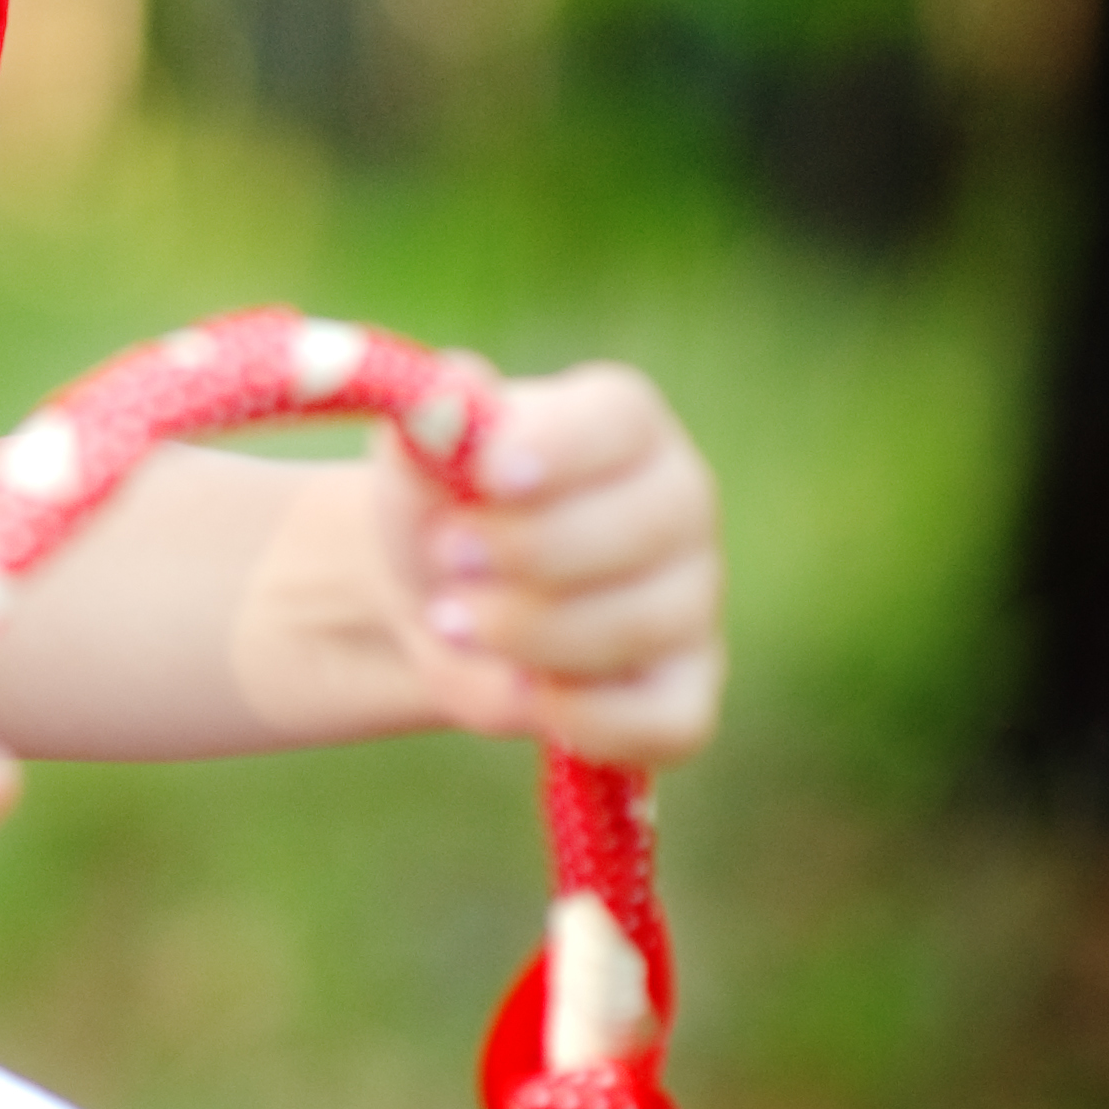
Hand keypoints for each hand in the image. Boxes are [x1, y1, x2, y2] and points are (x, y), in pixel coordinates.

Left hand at [374, 362, 723, 767]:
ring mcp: (692, 602)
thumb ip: (435, 421)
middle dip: (529, 551)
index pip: (621, 421)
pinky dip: (579, 715)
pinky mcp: (684, 692)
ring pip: (638, 627)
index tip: (492, 475)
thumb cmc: (437, 506)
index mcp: (620, 424)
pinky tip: (520, 691)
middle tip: (448, 558)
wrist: (435, 600)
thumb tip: (457, 389)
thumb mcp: (417, 456)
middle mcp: (678, 504)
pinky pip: (658, 720)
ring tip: (452, 619)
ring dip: (529, 633)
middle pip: (642, 527)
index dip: (561, 449)